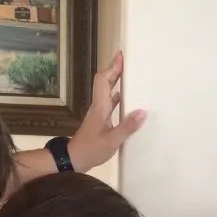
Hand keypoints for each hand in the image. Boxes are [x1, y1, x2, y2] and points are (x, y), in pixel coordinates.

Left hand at [67, 51, 146, 171]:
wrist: (73, 159)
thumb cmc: (91, 149)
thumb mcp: (111, 141)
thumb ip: (127, 127)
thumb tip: (143, 111)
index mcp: (100, 107)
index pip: (103, 80)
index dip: (112, 67)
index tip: (122, 56)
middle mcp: (99, 106)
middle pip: (105, 82)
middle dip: (116, 70)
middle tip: (129, 61)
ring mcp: (99, 114)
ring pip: (108, 92)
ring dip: (118, 83)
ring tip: (132, 77)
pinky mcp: (100, 121)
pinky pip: (111, 103)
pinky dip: (119, 97)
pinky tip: (129, 101)